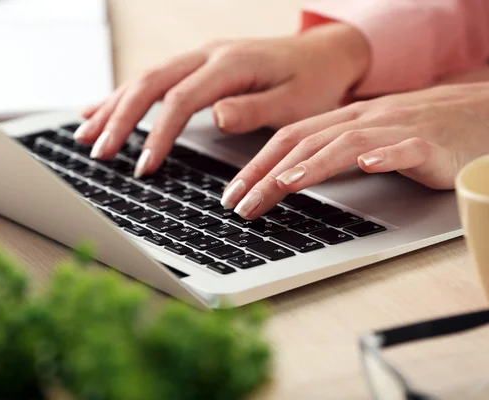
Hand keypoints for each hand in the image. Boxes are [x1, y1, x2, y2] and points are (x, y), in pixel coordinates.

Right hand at [74, 23, 369, 177]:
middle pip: (151, 84)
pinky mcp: (197, 65)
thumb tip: (216, 116)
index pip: (181, 100)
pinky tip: (101, 109)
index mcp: (230, 65)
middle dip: (120, 119)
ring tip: (84, 134)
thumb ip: (254, 109)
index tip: (143, 166)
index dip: (158, 134)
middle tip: (98, 152)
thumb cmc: (313, 83)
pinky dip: (124, 95)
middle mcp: (208, 55)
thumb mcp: (295, 102)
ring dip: (113, 106)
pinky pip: (153, 78)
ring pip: (145, 78)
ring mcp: (199, 58)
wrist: (325, 55)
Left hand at [225, 83, 488, 218]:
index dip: (256, 165)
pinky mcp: (432, 144)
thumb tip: (286, 178)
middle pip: (306, 143)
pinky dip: (387, 155)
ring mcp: (397, 129)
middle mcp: (364, 120)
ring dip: (312, 165)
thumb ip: (331, 154)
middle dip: (267, 173)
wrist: (478, 114)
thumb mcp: (367, 139)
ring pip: (347, 143)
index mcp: (345, 121)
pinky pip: (408, 148)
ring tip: (283, 186)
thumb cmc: (419, 131)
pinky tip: (369, 166)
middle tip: (240, 203)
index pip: (289, 140)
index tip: (232, 194)